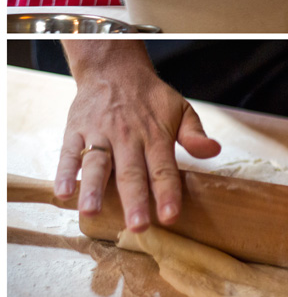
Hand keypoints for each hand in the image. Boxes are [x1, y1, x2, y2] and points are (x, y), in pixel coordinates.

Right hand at [54, 46, 220, 229]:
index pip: (163, 168)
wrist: (115, 69)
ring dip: (94, 188)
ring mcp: (100, 133)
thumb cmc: (151, 97)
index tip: (170, 217)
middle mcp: (128, 137)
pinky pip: (68, 153)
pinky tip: (63, 193)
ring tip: (91, 212)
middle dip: (134, 201)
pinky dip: (65, 172)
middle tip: (137, 227)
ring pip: (97, 164)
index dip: (167, 192)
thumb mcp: (180, 108)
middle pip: (131, 172)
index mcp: (156, 135)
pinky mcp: (75, 131)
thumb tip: (214, 151)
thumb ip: (194, 133)